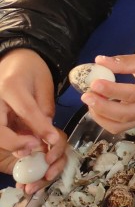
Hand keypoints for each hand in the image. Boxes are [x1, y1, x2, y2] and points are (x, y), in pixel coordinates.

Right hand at [0, 49, 65, 191]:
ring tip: (30, 145)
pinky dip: (9, 140)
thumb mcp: (44, 85)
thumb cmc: (32, 71)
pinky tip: (22, 140)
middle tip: (35, 146)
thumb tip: (47, 135)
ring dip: (11, 144)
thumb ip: (44, 110)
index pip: (26, 111)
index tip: (53, 139)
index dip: (40, 128)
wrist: (15, 60)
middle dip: (16, 143)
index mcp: (11, 86)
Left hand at [81, 49, 134, 133]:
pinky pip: (123, 125)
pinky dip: (108, 119)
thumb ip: (123, 62)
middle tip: (86, 95)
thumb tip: (98, 61)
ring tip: (91, 101)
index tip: (94, 83)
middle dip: (102, 107)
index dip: (111, 91)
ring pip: (121, 125)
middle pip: (125, 115)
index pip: (132, 94)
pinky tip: (100, 107)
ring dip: (102, 116)